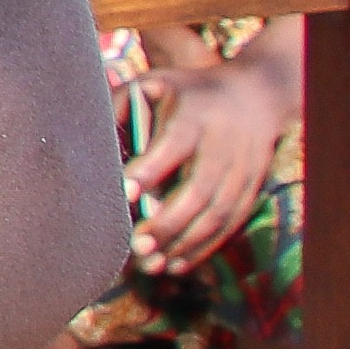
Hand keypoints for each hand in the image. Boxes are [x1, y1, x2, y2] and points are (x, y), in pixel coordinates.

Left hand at [123, 39, 298, 270]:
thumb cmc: (187, 92)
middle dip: (168, 222)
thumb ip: (120, 105)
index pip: (174, 142)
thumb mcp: (155, 84)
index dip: (152, 168)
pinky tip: (177, 263)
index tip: (127, 193)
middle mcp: (224, 143)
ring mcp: (243, 168)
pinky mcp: (253, 188)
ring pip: (217, 213)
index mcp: (196, 114)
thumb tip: (92, 142)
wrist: (257, 94)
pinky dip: (204, 247)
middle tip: (137, 247)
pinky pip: (231, 223)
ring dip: (184, 243)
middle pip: (200, 188)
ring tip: (152, 264)